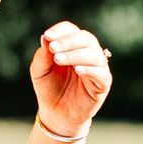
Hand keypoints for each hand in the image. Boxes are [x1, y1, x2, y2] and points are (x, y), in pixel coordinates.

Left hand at [31, 22, 112, 137]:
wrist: (56, 113)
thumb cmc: (49, 88)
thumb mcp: (40, 70)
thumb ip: (43, 55)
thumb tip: (45, 37)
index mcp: (72, 46)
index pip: (71, 30)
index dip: (61, 31)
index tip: (48, 36)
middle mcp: (88, 53)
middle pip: (85, 38)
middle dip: (68, 41)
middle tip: (53, 48)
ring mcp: (97, 68)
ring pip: (94, 54)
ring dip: (75, 54)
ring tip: (58, 59)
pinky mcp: (103, 84)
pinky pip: (101, 74)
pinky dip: (90, 69)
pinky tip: (77, 70)